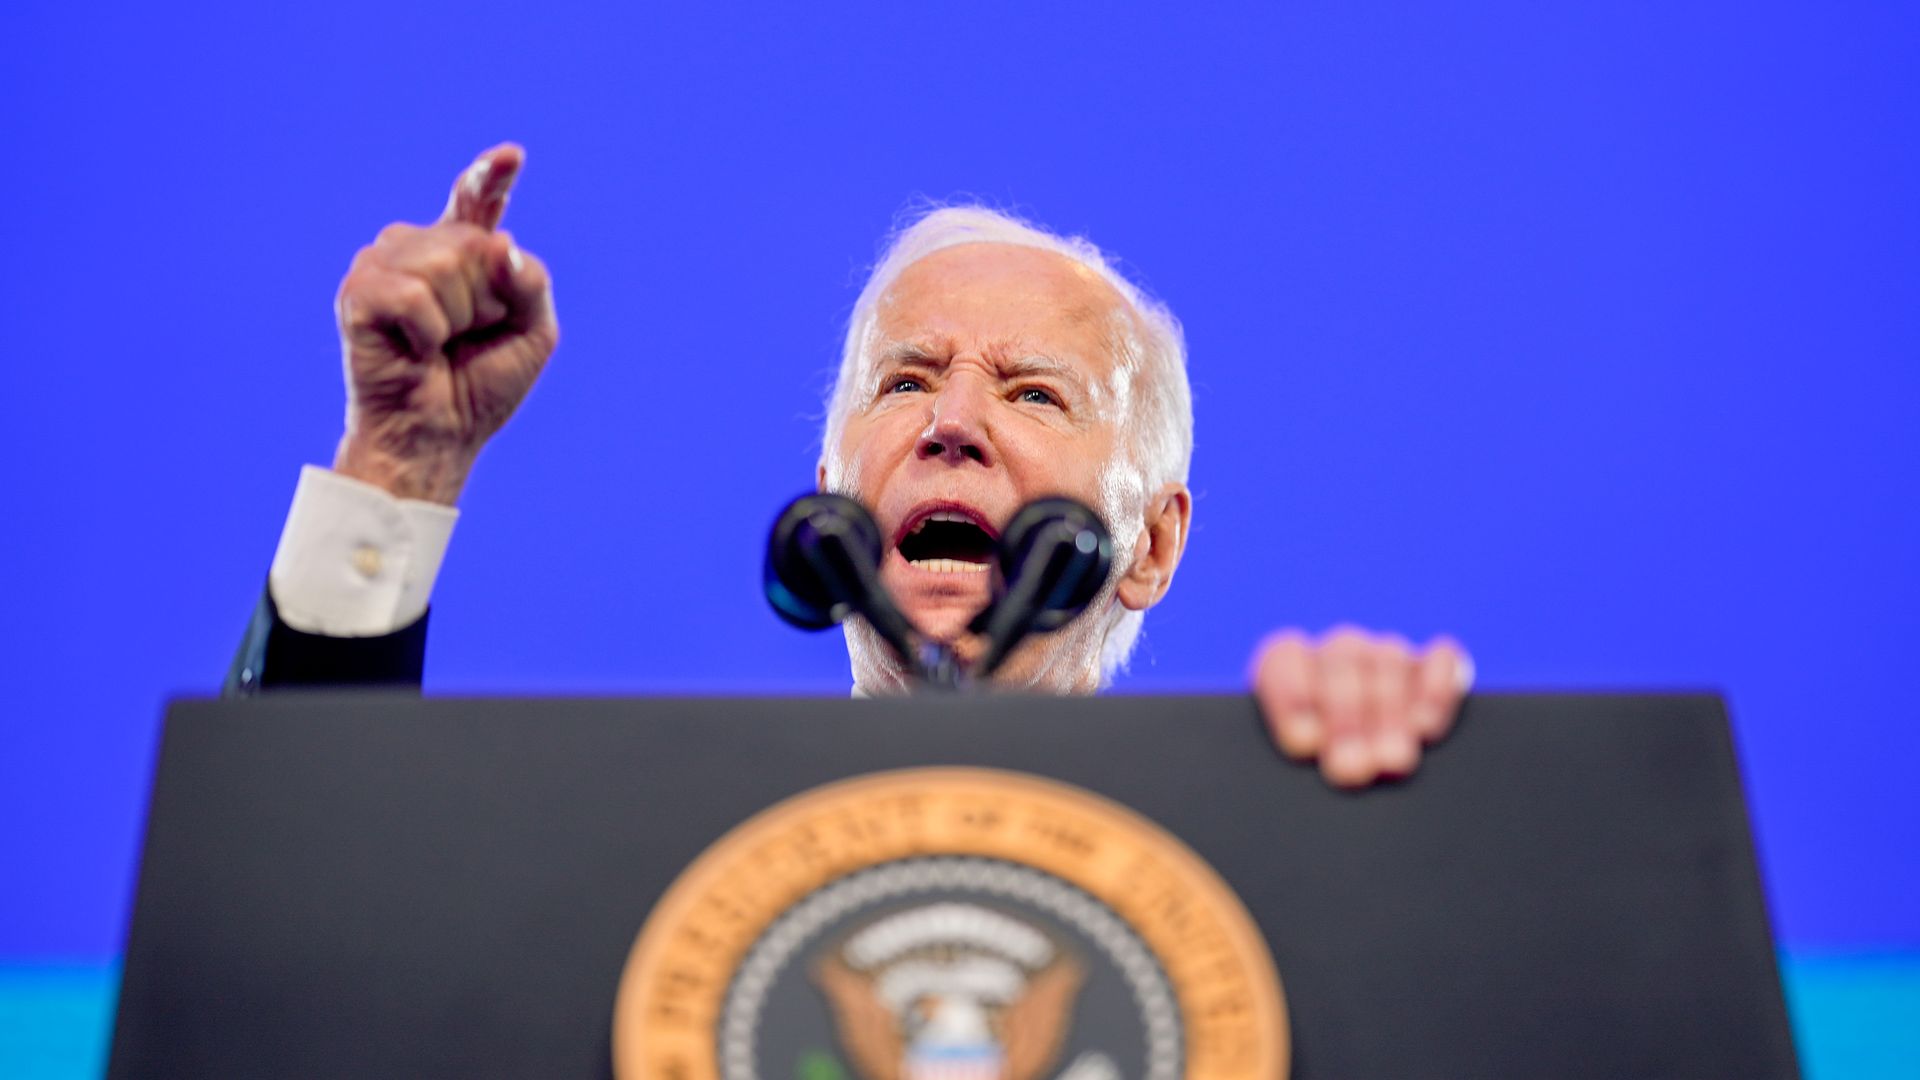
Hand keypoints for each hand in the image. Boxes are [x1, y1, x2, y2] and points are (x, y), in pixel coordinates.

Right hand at [332, 143, 557, 503]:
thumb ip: (531, 281)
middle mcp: (418, 248)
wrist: (439, 433)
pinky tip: (414, 349)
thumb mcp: (533, 332)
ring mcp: (383, 263)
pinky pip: (414, 293)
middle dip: (485, 300)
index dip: (490, 179)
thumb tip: (499, 244)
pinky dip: (427, 330)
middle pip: (471, 242)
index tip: (512, 156)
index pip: (475, 203)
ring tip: (437, 344)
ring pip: (443, 261)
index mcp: (462, 253)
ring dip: (456, 317)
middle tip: (464, 338)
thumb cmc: (480, 386)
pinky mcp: (359, 290)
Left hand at [1250, 626, 1471, 788]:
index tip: (1303, 743)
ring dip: (1391, 713)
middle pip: (1340, 663)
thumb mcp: (1299, 758)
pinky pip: (1441, 660)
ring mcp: (1388, 655)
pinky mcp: (1437, 666)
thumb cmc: (1326, 770)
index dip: (1291, 696)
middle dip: (1346, 719)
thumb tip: (1307, 742)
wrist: (1386, 784)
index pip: (1282, 659)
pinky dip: (1436, 690)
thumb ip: (1297, 744)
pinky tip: (1427, 724)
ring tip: (1392, 761)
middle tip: (1352, 767)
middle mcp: (1338, 652)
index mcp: (1287, 663)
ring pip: (1389, 660)